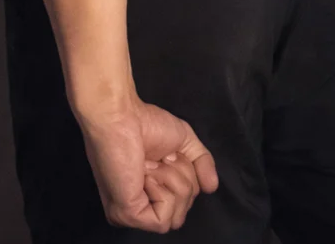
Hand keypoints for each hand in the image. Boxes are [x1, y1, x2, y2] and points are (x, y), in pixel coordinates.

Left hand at [76, 96, 217, 232]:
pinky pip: (164, 219)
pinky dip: (163, 191)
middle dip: (181, 179)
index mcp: (146, 194)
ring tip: (149, 163)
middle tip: (159, 158)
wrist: (122, 115)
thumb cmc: (146, 122)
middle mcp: (137, 208)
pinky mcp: (128, 215)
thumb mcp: (185, 142)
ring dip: (171, 181)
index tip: (167, 155)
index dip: (185, 178)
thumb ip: (202, 164)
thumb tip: (212, 188)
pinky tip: (146, 174)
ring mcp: (130, 215)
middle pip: (182, 214)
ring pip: (176, 218)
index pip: (182, 205)